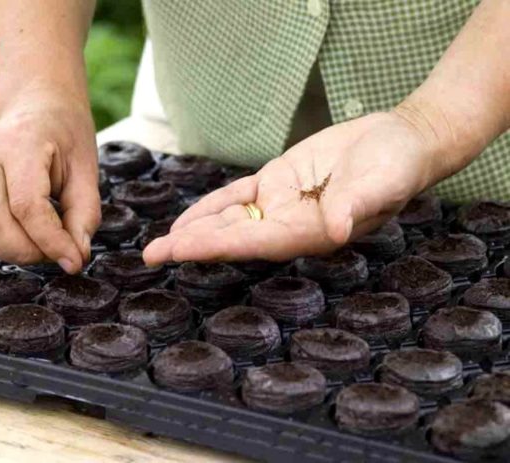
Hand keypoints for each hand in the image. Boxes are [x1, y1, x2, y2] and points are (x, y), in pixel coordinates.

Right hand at [0, 97, 100, 272]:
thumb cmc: (67, 133)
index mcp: (21, 144)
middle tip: (57, 255)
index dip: (50, 241)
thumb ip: (84, 215)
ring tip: (43, 248)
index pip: (27, 206)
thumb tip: (75, 257)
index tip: (73, 261)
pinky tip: (26, 240)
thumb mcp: (87, 170)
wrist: (39, 104)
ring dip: (11, 251)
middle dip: (27, 250)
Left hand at [143, 111, 443, 264]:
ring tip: (157, 246)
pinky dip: (211, 207)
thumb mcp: (383, 181)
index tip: (183, 249)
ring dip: (193, 231)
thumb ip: (356, 204)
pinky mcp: (276, 182)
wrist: (401, 141)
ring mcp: (280, 205)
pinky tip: (185, 220)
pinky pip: (237, 197)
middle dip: (193, 246)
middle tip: (152, 256)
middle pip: (233, 238)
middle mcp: (290, 225)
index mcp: (312, 232)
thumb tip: (337, 229)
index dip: (218, 245)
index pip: (257, 242)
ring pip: (229, 221)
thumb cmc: (398, 164)